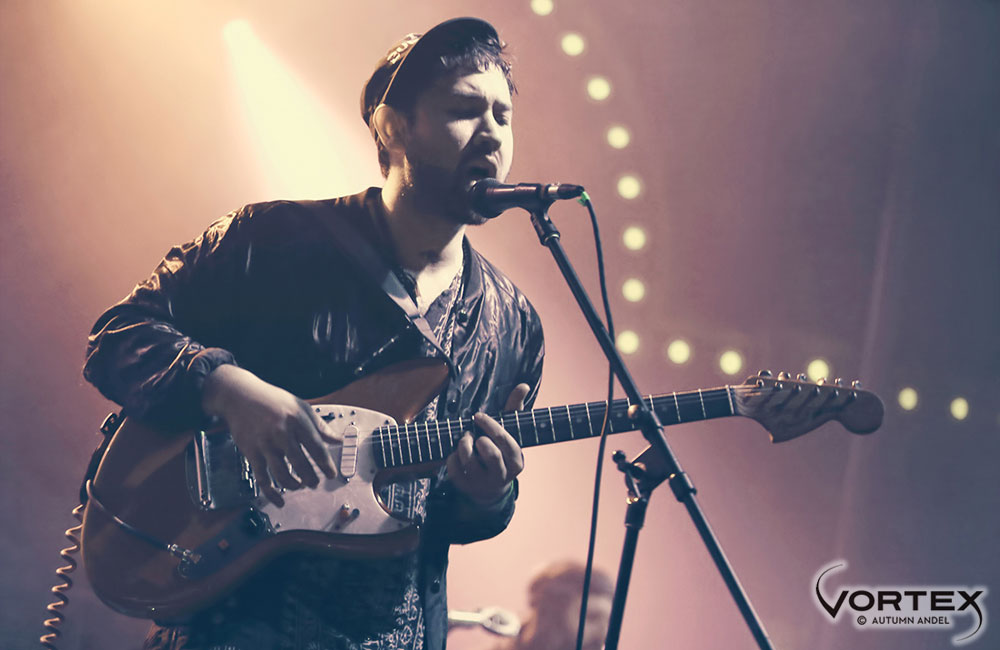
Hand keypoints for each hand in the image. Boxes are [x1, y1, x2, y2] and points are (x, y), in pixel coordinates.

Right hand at [201, 365, 338, 505]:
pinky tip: (280, 501)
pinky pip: (262, 478)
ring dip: (293, 485)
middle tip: (315, 483)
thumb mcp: (300, 406)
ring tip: (300, 485)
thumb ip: (320, 426)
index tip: (332, 474)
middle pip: (300, 463)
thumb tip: (338, 441)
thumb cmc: (274, 401)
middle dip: (311, 478)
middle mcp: (281, 433)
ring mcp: (265, 444)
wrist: (240, 396)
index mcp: (297, 421)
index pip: (316, 447)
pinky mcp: (251, 452)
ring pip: (282, 474)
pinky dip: (271, 493)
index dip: (325, 464)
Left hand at [446, 384, 528, 504]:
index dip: (489, 425)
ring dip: (463, 445)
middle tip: (470, 432)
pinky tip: (456, 453)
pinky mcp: (466, 487)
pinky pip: (454, 469)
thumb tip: (523, 385)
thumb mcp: (509, 431)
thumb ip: (514, 408)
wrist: (490, 486)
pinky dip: (451, 457)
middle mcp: (502, 475)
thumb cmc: (500, 449)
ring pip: (470, 462)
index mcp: (516, 460)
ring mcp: (484, 483)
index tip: (477, 416)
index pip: (504, 440)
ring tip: (464, 440)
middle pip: (491, 454)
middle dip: (477, 439)